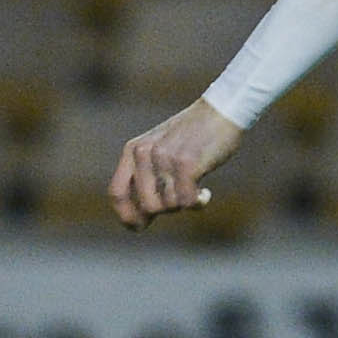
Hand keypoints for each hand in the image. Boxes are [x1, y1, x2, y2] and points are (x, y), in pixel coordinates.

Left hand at [108, 99, 243, 229]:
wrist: (221, 110)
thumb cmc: (193, 136)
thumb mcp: (160, 150)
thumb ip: (147, 177)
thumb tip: (140, 219)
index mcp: (133, 150)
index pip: (116, 193)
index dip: (126, 216)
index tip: (138, 227)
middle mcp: (144, 154)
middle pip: (148, 206)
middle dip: (167, 210)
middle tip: (182, 196)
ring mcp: (164, 158)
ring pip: (169, 206)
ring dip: (185, 204)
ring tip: (196, 188)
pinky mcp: (185, 164)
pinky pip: (188, 202)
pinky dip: (199, 202)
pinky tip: (206, 193)